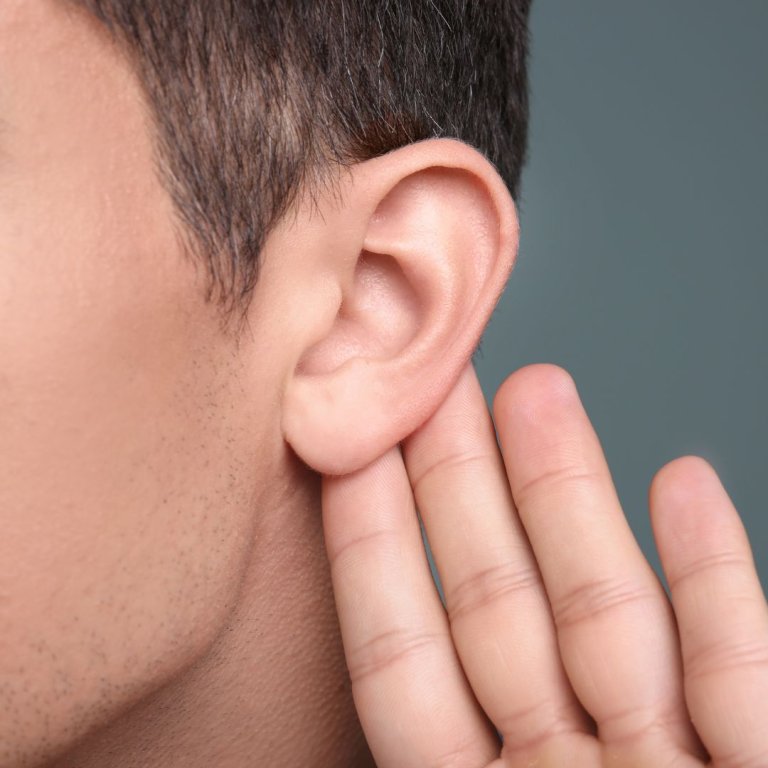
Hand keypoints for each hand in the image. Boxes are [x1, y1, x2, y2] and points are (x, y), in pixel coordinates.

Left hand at [322, 364, 767, 766]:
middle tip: (437, 385)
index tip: (347, 449)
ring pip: (607, 611)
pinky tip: (683, 482)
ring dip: (573, 495)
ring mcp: (660, 766)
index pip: (399, 659)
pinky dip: (716, 576)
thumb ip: (421, 747)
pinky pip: (737, 671)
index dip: (370, 547)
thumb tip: (360, 662)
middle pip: (498, 607)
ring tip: (538, 388)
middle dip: (464, 485)